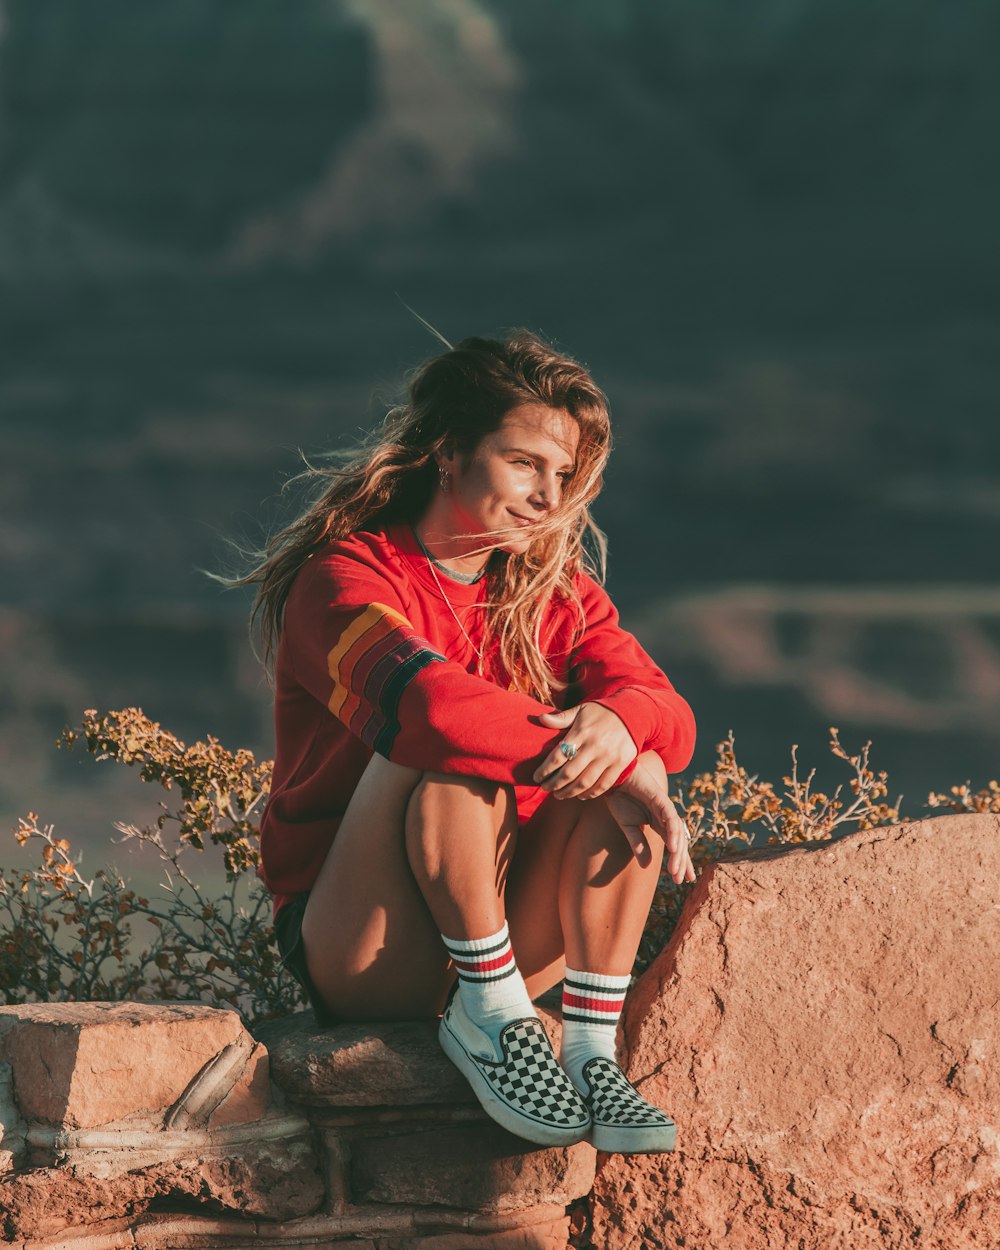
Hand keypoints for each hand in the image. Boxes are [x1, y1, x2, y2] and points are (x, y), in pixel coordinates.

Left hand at [534, 702, 637, 799]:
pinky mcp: (620, 764)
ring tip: (559, 795)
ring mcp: (608, 757)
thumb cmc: (601, 712)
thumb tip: (541, 719)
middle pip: (569, 773)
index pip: (558, 756)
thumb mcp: (581, 710)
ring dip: (569, 792)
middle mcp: (594, 746)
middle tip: (545, 788)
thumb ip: (561, 718)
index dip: (545, 770)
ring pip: (585, 782)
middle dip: (554, 784)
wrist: (633, 712)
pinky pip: (603, 784)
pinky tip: (580, 795)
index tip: (536, 777)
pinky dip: (590, 794)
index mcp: (581, 732)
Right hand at [604, 752, 695, 882]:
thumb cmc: (621, 799)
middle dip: (681, 862)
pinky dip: (673, 833)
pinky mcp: (662, 800)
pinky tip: (673, 847)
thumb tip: (647, 867)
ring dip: (678, 852)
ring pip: (677, 833)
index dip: (679, 862)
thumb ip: (638, 845)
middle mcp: (666, 818)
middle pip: (680, 842)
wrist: (615, 779)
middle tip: (681, 880)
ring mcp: (665, 809)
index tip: (682, 880)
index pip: (675, 846)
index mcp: (659, 825)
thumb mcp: (628, 827)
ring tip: (676, 869)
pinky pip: (670, 819)